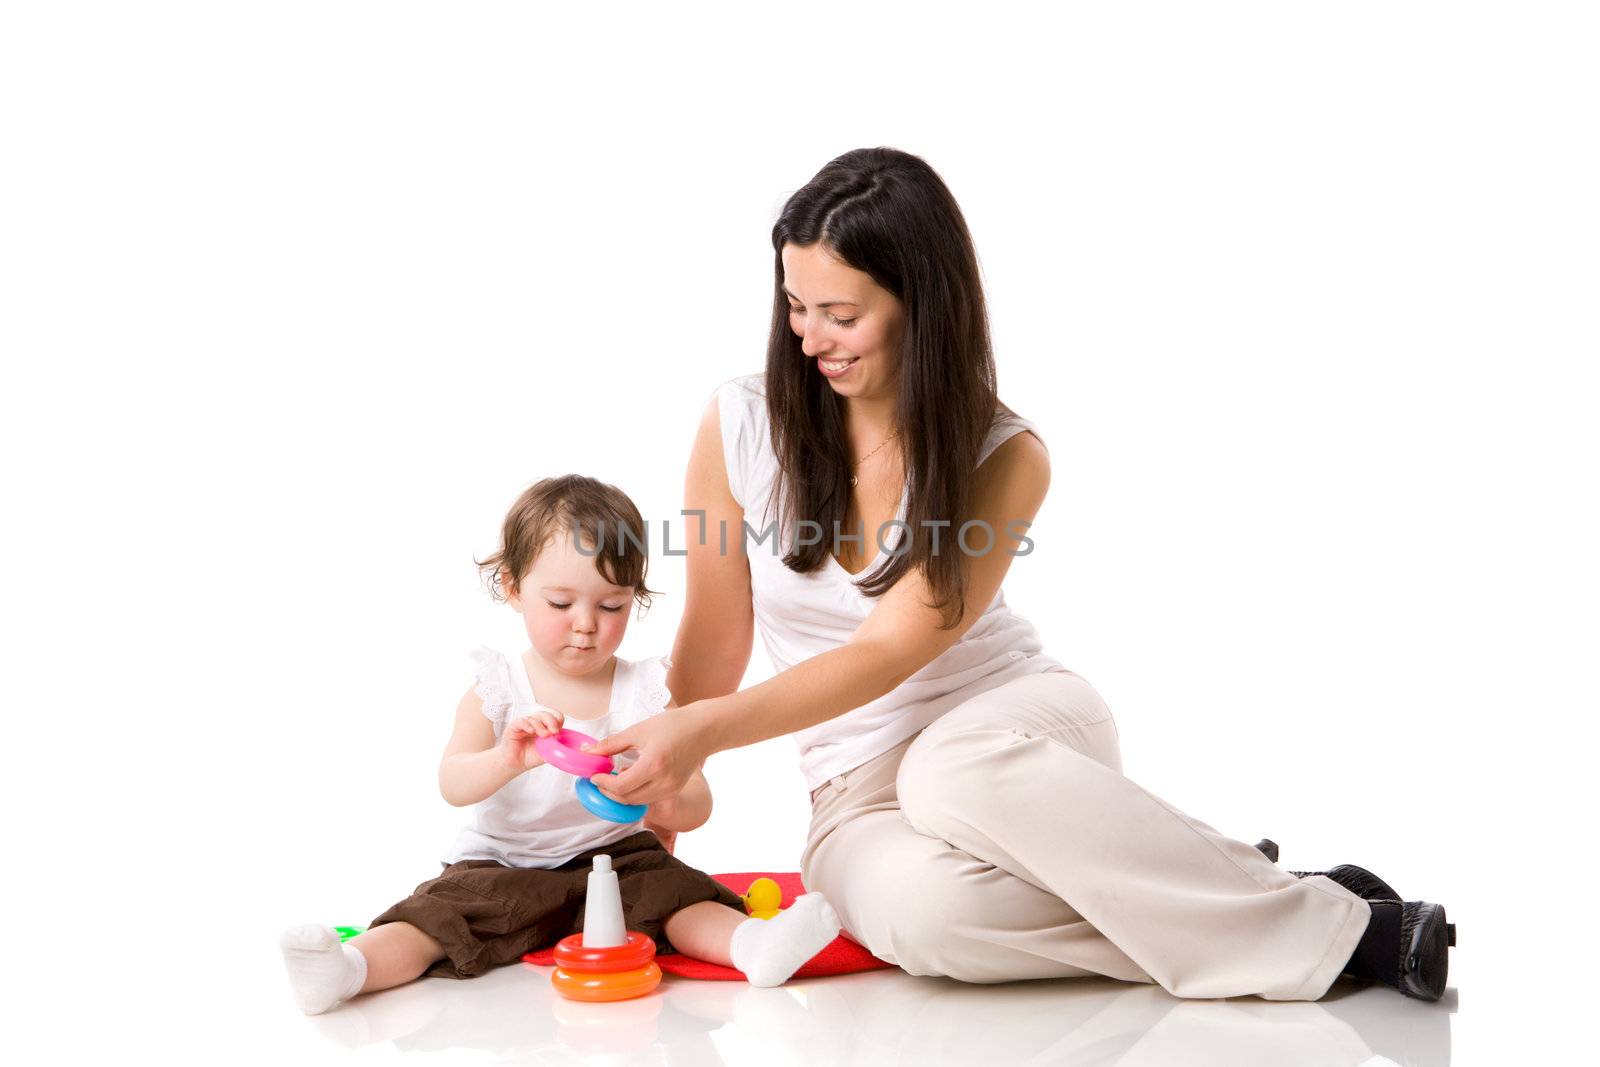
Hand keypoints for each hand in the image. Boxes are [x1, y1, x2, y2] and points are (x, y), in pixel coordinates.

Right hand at [496, 708, 563, 772]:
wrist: (515, 764)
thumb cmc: (530, 757)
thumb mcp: (547, 752)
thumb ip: (556, 746)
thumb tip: (565, 743)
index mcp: (545, 727)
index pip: (554, 716)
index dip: (558, 721)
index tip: (559, 731)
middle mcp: (535, 723)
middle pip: (545, 715)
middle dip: (551, 722)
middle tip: (554, 731)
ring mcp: (525, 724)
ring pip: (534, 718)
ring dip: (540, 726)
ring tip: (544, 735)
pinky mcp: (513, 727)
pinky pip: (521, 721)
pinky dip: (527, 725)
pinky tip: (531, 731)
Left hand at [582, 704, 710, 807]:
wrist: (704, 729)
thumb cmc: (674, 725)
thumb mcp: (638, 730)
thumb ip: (611, 744)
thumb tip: (589, 752)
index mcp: (653, 765)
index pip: (620, 786)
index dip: (603, 784)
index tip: (593, 776)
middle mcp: (663, 781)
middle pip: (627, 799)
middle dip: (608, 792)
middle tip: (598, 780)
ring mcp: (671, 788)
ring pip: (637, 802)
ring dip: (621, 794)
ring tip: (612, 777)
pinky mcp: (674, 790)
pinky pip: (648, 798)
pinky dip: (635, 793)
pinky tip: (630, 777)